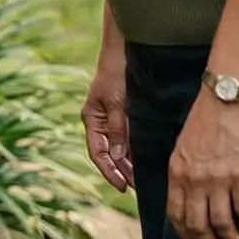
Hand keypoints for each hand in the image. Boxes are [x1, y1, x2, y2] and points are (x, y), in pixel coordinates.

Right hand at [83, 61, 131, 191]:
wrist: (124, 50)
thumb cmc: (117, 73)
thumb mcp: (116, 103)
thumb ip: (118, 130)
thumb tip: (116, 157)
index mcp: (92, 119)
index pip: (97, 153)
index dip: (109, 172)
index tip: (123, 187)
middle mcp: (100, 122)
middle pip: (109, 154)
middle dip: (122, 171)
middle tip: (138, 188)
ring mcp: (112, 118)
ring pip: (120, 148)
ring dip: (130, 163)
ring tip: (144, 179)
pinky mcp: (125, 114)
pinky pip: (129, 137)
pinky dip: (136, 150)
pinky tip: (147, 159)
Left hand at [166, 89, 238, 238]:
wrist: (225, 102)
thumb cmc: (203, 123)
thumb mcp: (181, 149)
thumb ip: (182, 175)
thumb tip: (186, 198)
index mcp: (177, 174)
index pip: (176, 214)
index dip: (185, 234)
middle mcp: (194, 182)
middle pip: (198, 224)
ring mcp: (218, 181)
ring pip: (221, 222)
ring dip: (229, 238)